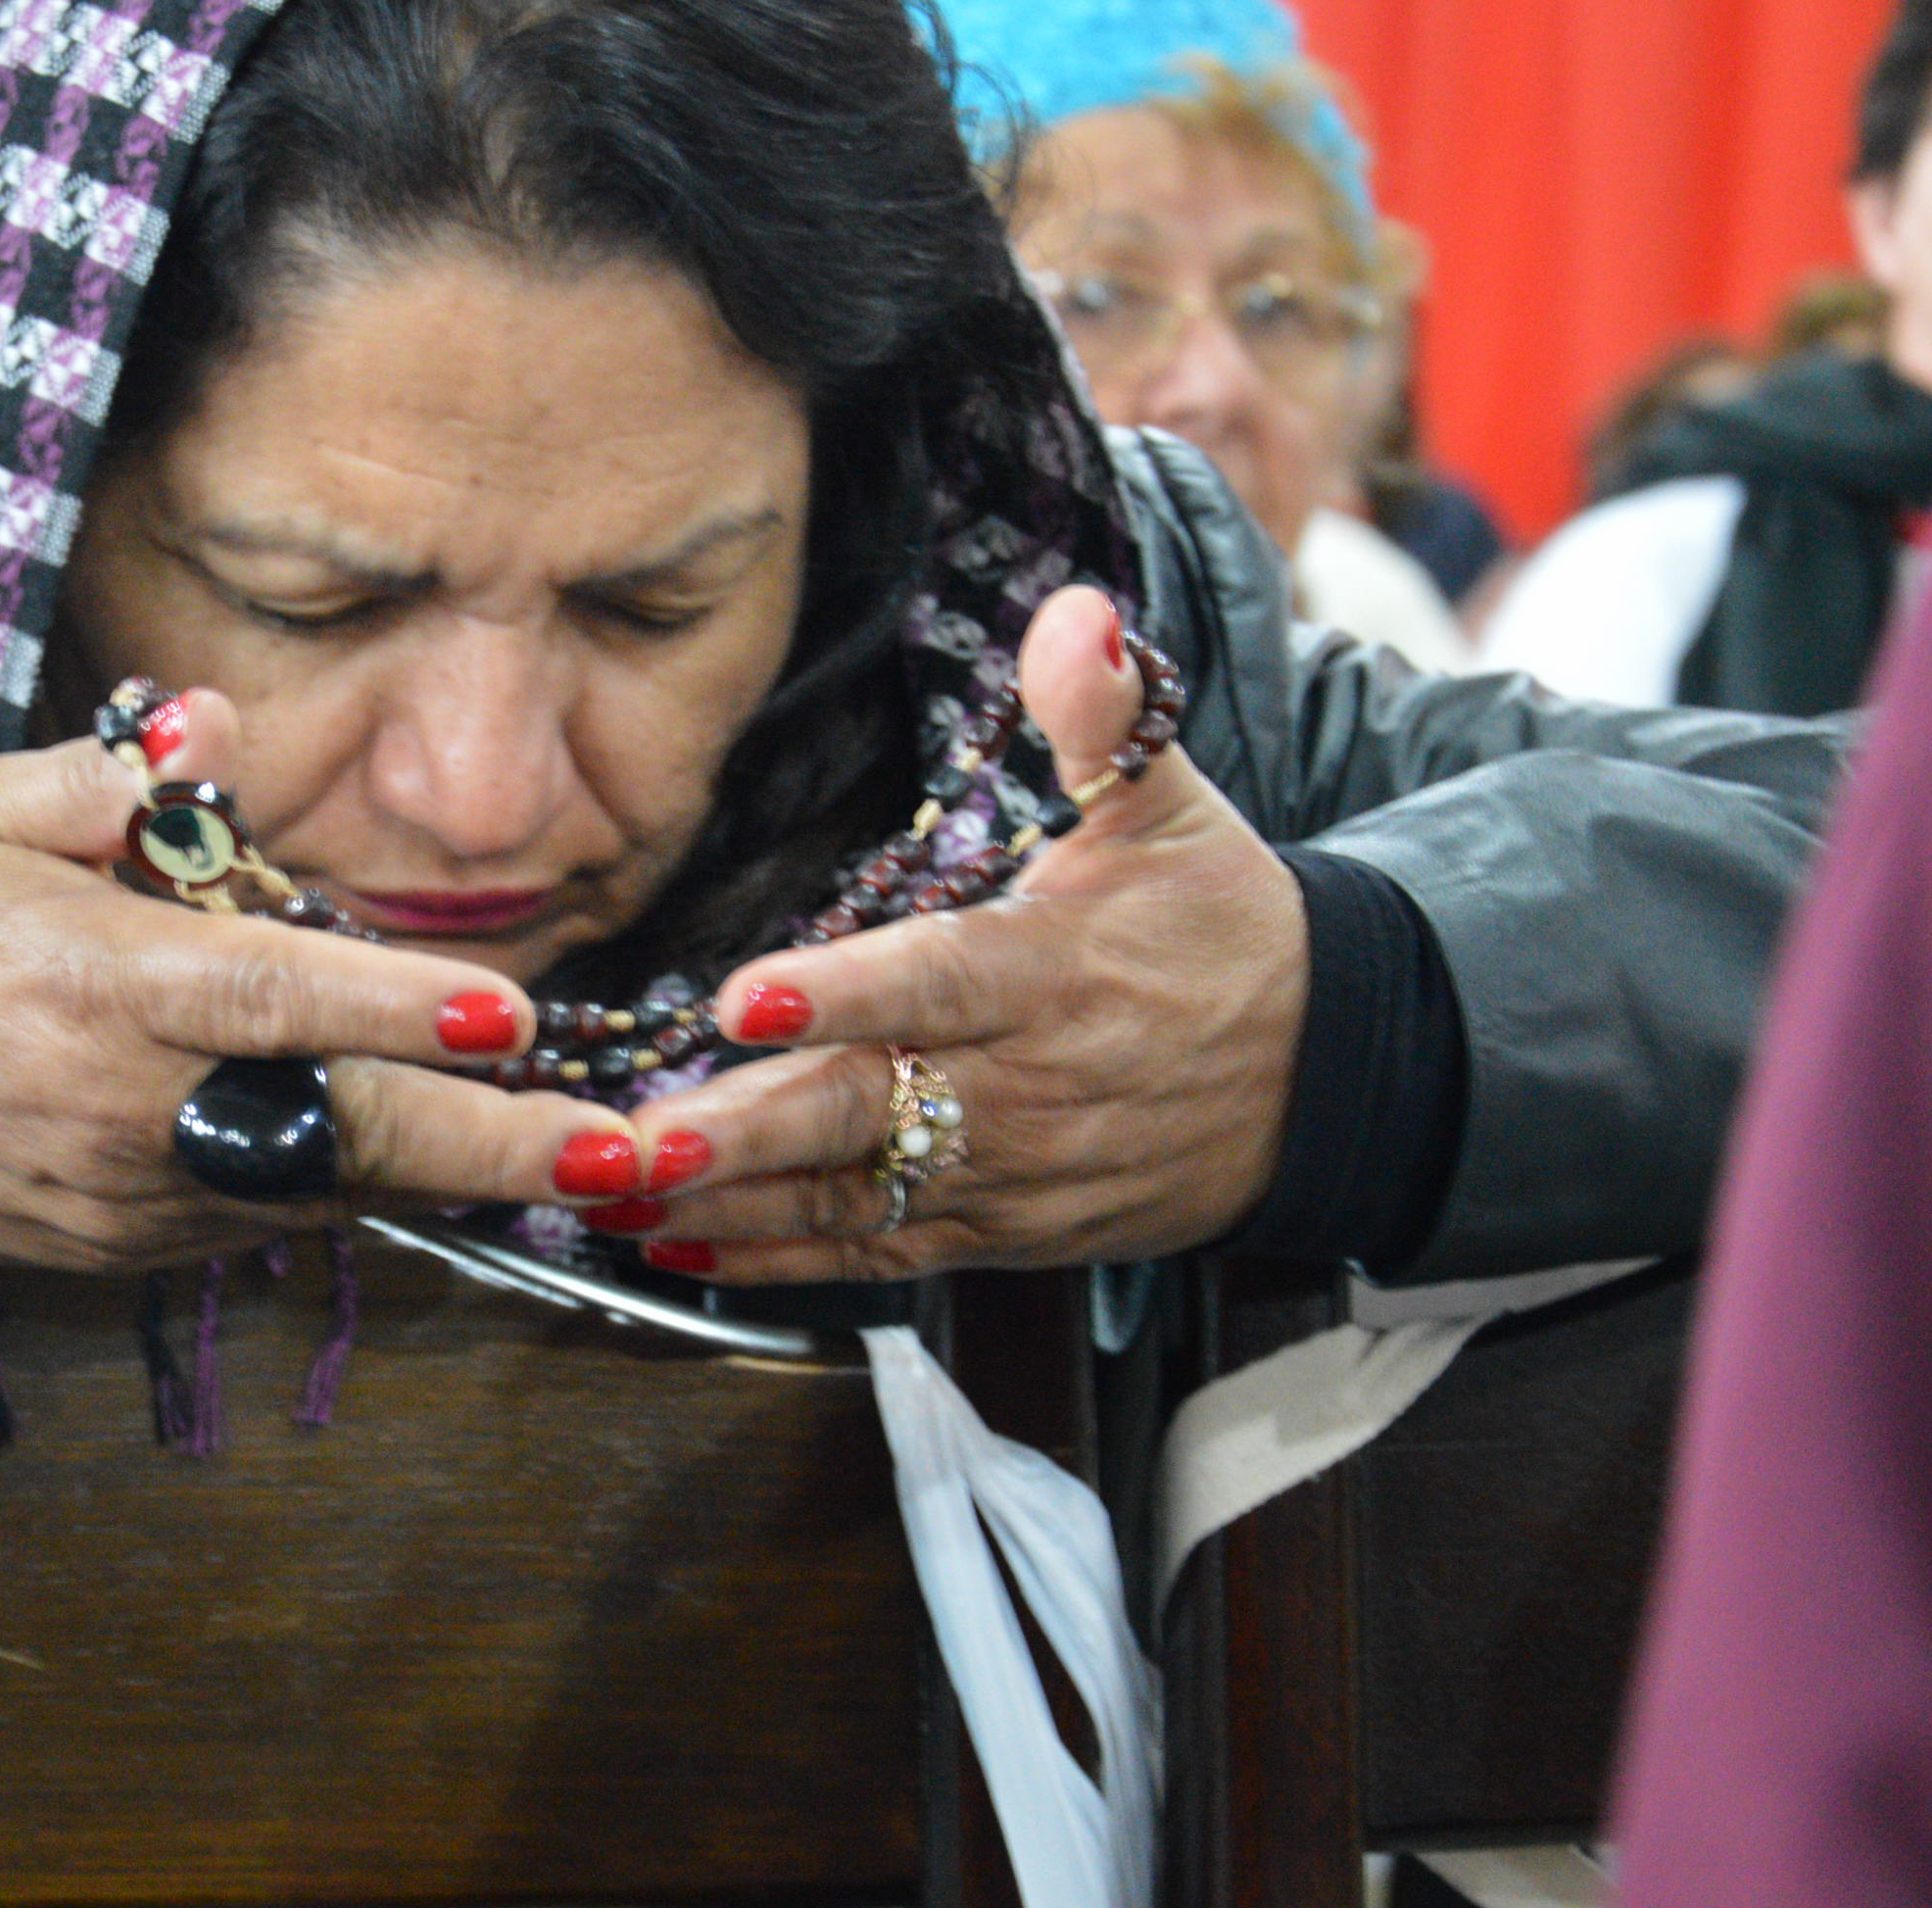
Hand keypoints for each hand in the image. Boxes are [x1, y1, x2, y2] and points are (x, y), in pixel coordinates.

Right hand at [0, 691, 638, 1270]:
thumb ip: (118, 778)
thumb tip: (217, 722)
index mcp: (105, 984)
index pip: (277, 1001)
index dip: (398, 1013)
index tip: (513, 1019)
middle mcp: (128, 1104)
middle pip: (338, 1136)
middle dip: (490, 1148)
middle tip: (615, 1153)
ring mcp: (125, 1195)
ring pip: (318, 1194)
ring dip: (439, 1174)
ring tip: (560, 1156)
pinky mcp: (114, 1251)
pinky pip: (256, 1223)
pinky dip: (337, 1189)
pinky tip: (403, 1157)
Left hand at [614, 586, 1309, 1283]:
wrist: (1327, 1080)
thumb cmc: (1224, 932)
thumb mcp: (1177, 810)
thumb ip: (1108, 716)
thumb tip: (1079, 611)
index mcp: (1054, 970)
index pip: (939, 982)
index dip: (845, 995)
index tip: (746, 998)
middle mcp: (1026, 1086)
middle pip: (869, 1113)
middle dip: (744, 1132)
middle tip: (636, 1139)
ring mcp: (1011, 1175)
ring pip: (855, 1200)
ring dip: (730, 1207)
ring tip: (613, 1195)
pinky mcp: (1002, 1236)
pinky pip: (876, 1256)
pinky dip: (776, 1263)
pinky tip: (676, 1250)